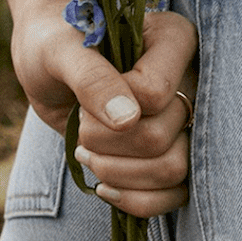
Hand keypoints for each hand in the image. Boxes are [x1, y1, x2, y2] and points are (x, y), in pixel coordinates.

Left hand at [11, 0, 197, 216]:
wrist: (50, 61)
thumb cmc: (54, 43)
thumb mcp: (60, 51)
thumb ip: (92, 78)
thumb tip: (127, 120)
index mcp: (175, 40)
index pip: (155, 93)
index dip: (111, 108)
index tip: (84, 99)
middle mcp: (192, 80)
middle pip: (162, 138)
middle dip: (107, 145)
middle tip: (81, 130)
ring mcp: (186, 119)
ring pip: (173, 170)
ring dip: (117, 173)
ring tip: (87, 153)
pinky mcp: (175, 151)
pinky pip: (174, 195)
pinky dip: (134, 200)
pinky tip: (105, 186)